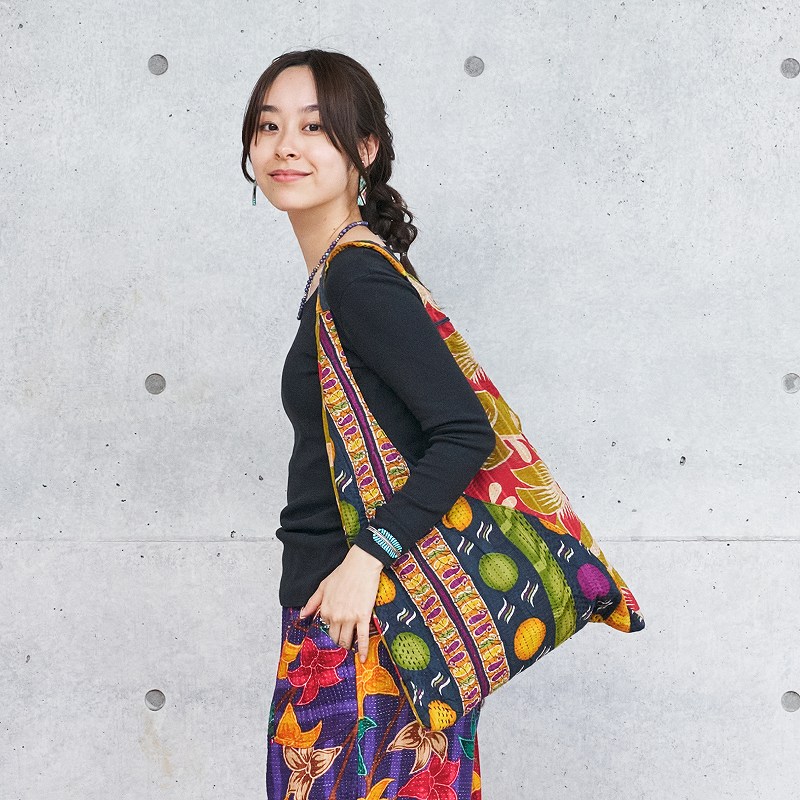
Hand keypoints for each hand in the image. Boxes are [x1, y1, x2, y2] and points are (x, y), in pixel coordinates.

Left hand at [299, 544, 383, 662]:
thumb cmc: (343, 573)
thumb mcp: (323, 586)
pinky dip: (363, 650)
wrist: (361, 565)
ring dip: (347, 647)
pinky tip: (363, 659)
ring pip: (346, 640)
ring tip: (350, 650)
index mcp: (325, 609)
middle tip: (342, 646)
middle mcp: (335, 616)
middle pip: (335, 638)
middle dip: (338, 643)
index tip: (333, 636)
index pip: (324, 628)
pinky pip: (363, 637)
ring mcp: (349, 618)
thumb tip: (302, 615)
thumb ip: (312, 602)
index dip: (329, 632)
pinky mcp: (363, 617)